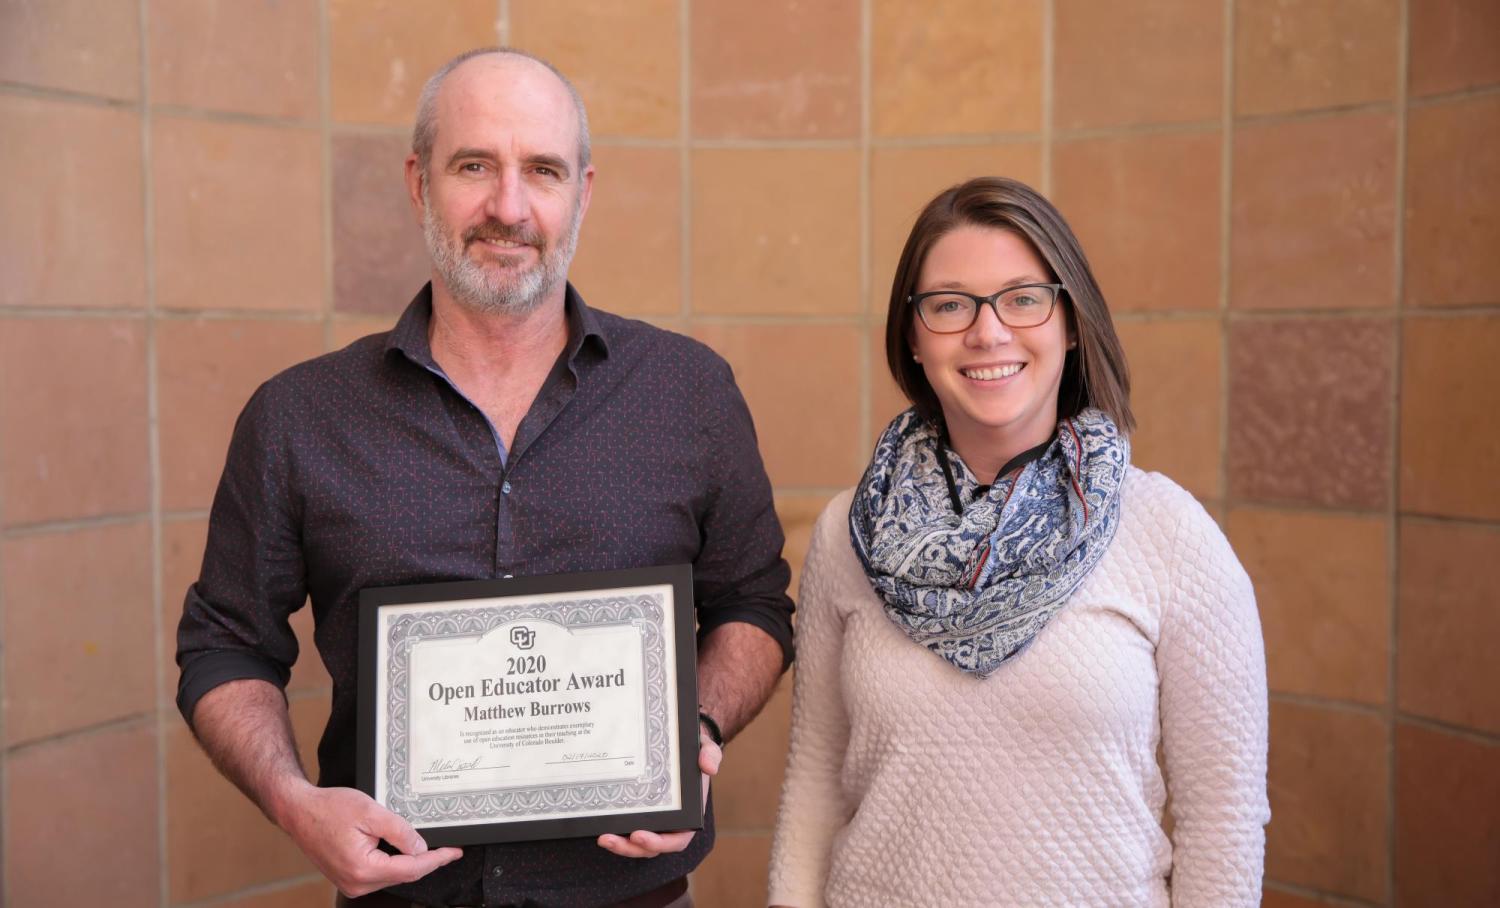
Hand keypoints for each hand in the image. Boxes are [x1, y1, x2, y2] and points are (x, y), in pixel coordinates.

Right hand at [276, 781, 462, 896]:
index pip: (410, 869)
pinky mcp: (348, 879)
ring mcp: (350, 884)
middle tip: (448, 849)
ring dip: (410, 863)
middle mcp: (356, 883)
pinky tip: (403, 852)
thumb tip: (421, 848)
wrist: (299, 811)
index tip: (454, 852)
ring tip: (428, 848)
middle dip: (427, 862)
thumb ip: (400, 832)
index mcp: (362, 869)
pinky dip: (394, 864)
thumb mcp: (371, 812)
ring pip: (392, 876)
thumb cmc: (329, 808)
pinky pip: (379, 874)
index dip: (436, 860)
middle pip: (403, 875)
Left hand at [596, 727, 722, 857]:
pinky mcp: (638, 814)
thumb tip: (709, 767)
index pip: (677, 840)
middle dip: (631, 848)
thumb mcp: (705, 747)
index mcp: (688, 815)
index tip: (640, 835)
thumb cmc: (693, 750)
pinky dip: (616, 833)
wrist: (679, 743)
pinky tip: (600, 827)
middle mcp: (670, 823)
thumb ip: (710, 754)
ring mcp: (653, 821)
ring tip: (603, 838)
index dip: (659, 843)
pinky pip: (627, 830)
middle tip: (610, 839)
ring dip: (620, 846)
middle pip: (651, 848)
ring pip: (637, 844)